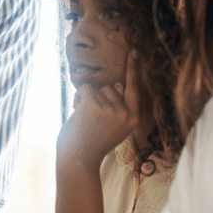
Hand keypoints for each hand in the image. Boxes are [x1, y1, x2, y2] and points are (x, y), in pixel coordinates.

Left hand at [57, 50, 140, 171]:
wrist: (79, 161)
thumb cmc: (94, 143)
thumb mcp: (115, 127)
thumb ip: (119, 107)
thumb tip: (118, 84)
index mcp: (133, 119)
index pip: (135, 89)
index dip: (134, 70)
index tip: (134, 51)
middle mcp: (125, 112)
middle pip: (110, 87)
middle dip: (98, 98)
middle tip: (92, 120)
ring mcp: (110, 108)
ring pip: (97, 88)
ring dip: (87, 99)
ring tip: (85, 119)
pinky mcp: (93, 105)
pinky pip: (84, 88)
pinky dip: (77, 98)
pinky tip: (77, 114)